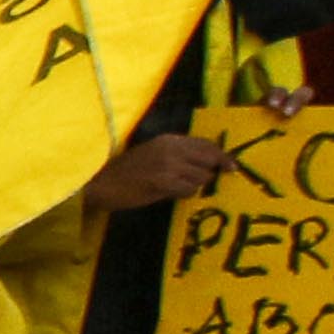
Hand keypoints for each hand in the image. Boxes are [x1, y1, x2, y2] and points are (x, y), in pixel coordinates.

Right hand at [84, 126, 232, 211]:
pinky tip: (171, 192)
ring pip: (201, 177)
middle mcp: (171, 149)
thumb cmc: (126, 171)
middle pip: (209, 159)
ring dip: (195, 185)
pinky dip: (185, 193)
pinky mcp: (163, 182)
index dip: (221, 155)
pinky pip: (189, 190)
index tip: (231, 166)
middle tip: (212, 180)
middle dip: (212, 171)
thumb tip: (204, 164)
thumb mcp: (153, 154)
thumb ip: (177, 155)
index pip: (205, 144)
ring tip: (177, 186)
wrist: (102, 182)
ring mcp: (168, 165)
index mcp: (169, 140)